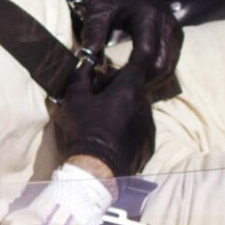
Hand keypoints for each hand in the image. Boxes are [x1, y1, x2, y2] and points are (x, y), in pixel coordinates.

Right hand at [50, 62, 155, 177]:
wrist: (96, 169)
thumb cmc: (84, 131)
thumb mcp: (74, 99)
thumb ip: (80, 75)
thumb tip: (84, 60)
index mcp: (128, 90)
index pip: (140, 63)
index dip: (135, 55)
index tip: (131, 54)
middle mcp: (144, 106)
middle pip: (136, 87)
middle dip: (122, 87)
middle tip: (102, 95)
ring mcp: (149, 126)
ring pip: (139, 108)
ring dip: (126, 109)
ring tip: (106, 120)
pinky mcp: (149, 144)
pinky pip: (141, 129)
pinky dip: (130, 128)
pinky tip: (113, 136)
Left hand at [80, 0, 182, 98]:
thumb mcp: (98, 6)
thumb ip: (93, 29)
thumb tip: (85, 56)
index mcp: (149, 16)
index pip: (147, 53)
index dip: (132, 72)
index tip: (112, 85)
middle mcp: (168, 25)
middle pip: (161, 65)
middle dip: (140, 81)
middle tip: (115, 91)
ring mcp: (175, 32)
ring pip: (169, 69)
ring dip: (148, 82)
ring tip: (123, 88)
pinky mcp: (176, 38)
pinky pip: (171, 64)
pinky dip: (155, 76)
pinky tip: (136, 81)